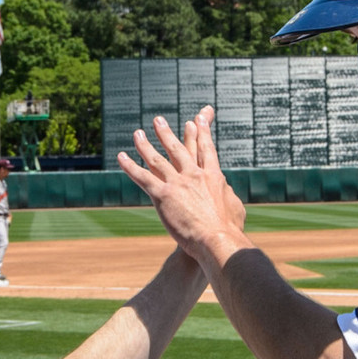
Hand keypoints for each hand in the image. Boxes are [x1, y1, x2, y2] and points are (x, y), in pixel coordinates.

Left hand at [117, 109, 247, 267]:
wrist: (217, 239)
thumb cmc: (229, 229)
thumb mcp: (235, 207)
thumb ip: (228, 195)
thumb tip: (225, 189)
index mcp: (213, 176)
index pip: (205, 150)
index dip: (200, 133)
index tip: (196, 119)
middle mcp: (194, 175)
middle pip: (178, 148)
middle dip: (166, 133)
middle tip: (158, 120)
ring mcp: (178, 183)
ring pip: (157, 159)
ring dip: (145, 145)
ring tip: (137, 134)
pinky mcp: (163, 195)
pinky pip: (142, 177)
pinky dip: (130, 166)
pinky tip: (121, 157)